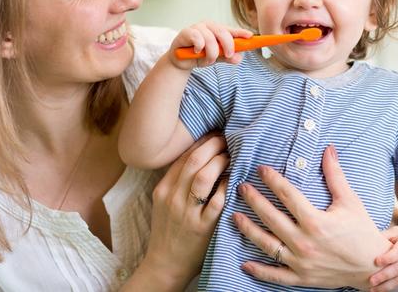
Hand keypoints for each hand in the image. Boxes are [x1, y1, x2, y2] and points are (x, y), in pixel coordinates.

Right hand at [125, 134, 228, 290]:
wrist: (165, 264)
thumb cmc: (169, 229)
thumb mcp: (164, 202)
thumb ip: (177, 181)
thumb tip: (201, 154)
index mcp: (163, 189)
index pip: (183, 157)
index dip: (201, 141)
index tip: (214, 134)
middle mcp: (172, 198)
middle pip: (194, 160)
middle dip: (214, 145)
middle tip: (227, 139)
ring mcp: (187, 213)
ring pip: (204, 177)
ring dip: (221, 161)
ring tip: (231, 155)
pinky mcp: (202, 228)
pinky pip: (217, 201)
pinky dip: (227, 186)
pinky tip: (234, 179)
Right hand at [168, 21, 251, 69]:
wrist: (181, 62)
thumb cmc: (199, 56)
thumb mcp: (216, 58)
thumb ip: (227, 57)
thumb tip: (239, 58)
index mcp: (217, 30)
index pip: (231, 30)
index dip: (240, 32)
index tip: (250, 36)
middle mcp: (208, 26)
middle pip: (222, 32)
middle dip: (228, 45)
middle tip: (229, 55)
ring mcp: (197, 27)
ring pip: (210, 38)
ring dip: (211, 52)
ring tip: (209, 60)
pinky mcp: (186, 32)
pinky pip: (197, 37)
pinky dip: (200, 46)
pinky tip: (198, 51)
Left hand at [232, 145, 391, 289]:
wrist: (374, 266)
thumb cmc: (362, 231)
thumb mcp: (350, 201)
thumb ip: (335, 175)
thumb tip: (328, 149)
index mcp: (316, 221)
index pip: (287, 195)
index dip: (272, 180)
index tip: (260, 169)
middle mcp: (305, 242)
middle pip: (271, 217)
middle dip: (254, 200)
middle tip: (241, 187)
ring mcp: (301, 262)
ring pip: (267, 244)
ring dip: (248, 230)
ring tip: (234, 216)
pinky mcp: (302, 278)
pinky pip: (276, 275)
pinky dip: (259, 271)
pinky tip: (244, 263)